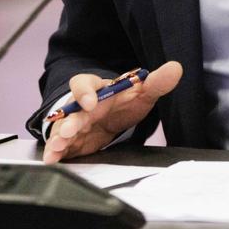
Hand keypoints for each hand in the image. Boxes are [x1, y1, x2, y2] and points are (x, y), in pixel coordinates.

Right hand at [42, 61, 181, 163]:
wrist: (111, 114)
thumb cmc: (122, 99)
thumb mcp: (141, 91)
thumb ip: (157, 82)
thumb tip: (176, 68)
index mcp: (96, 89)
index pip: (85, 84)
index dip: (86, 92)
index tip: (91, 101)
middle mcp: (81, 106)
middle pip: (72, 111)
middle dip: (70, 121)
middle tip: (69, 131)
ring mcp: (74, 125)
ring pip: (63, 130)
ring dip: (58, 139)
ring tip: (56, 149)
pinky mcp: (73, 142)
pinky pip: (61, 146)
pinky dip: (55, 153)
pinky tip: (52, 160)